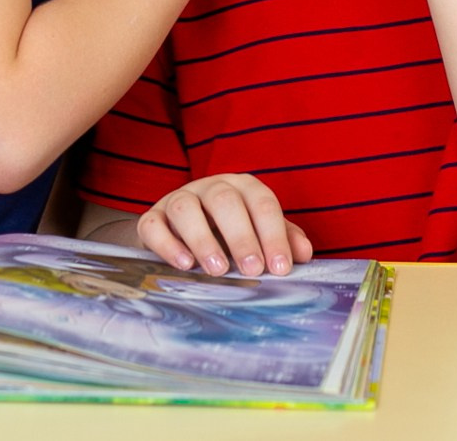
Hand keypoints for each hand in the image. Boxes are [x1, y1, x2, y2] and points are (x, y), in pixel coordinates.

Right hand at [136, 174, 313, 275]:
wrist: (180, 233)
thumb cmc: (229, 234)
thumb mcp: (259, 233)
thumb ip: (283, 239)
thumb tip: (304, 253)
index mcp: (242, 188)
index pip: (262, 202)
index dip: (273, 234)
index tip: (280, 268)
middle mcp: (210, 187)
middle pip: (225, 200)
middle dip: (241, 236)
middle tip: (253, 269)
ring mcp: (177, 199)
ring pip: (186, 207)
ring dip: (203, 239)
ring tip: (218, 270)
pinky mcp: (152, 218)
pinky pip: (154, 224)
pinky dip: (168, 244)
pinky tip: (184, 265)